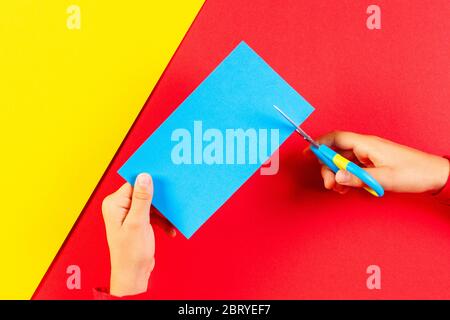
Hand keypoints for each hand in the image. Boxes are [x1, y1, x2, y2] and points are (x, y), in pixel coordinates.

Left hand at [102, 173, 175, 296]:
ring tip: (172, 221)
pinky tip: (170, 230)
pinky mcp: (137, 221)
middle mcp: (119, 207)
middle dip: (159, 200)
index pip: (133, 184)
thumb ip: (141, 199)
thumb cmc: (131, 253)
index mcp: (114, 204)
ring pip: (151, 204)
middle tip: (171, 203)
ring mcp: (129, 214)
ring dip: (163, 213)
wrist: (134, 275)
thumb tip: (144, 176)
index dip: (149, 183)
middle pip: (144, 193)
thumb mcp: (138, 223)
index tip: (165, 182)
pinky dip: (162, 221)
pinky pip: (153, 214)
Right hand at [308, 131, 448, 193]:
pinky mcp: (372, 164)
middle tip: (329, 184)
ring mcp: (368, 155)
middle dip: (328, 167)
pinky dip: (346, 177)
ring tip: (339, 189)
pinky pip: (352, 168)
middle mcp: (365, 147)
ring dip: (336, 174)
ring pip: (343, 161)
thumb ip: (358, 179)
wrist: (435, 175)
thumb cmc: (414, 173)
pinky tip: (348, 187)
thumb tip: (335, 177)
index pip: (337, 138)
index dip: (320, 144)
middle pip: (336, 152)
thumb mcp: (385, 178)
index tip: (308, 153)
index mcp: (367, 144)